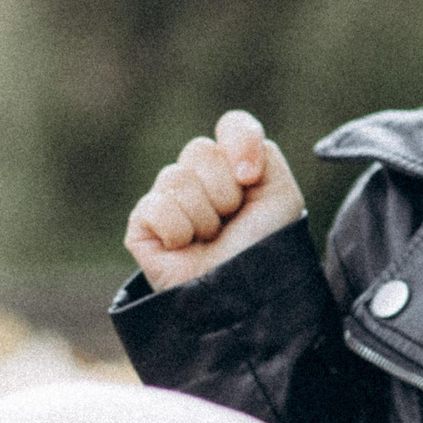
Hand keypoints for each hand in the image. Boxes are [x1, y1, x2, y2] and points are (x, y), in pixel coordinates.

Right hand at [125, 110, 306, 292]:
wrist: (245, 296)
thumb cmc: (265, 250)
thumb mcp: (281, 196)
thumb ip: (261, 152)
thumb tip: (223, 148)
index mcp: (234, 170)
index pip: (231, 126)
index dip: (240, 143)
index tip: (250, 178)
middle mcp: (199, 182)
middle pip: (200, 150)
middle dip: (224, 191)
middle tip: (231, 222)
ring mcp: (168, 202)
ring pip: (176, 177)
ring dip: (204, 216)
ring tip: (210, 241)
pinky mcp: (142, 227)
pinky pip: (155, 206)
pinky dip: (178, 231)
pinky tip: (185, 249)